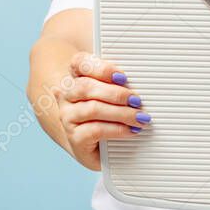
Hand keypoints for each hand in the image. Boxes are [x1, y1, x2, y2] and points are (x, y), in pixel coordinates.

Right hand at [52, 52, 150, 170]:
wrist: (95, 146)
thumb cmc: (108, 115)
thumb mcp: (114, 95)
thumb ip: (120, 83)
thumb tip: (141, 81)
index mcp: (76, 77)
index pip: (80, 63)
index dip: (101, 68)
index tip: (123, 76)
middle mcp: (67, 95)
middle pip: (86, 86)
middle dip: (116, 93)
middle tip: (137, 100)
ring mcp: (68, 117)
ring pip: (93, 109)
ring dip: (121, 113)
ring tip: (139, 117)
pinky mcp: (74, 137)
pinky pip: (95, 130)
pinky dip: (117, 129)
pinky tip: (130, 130)